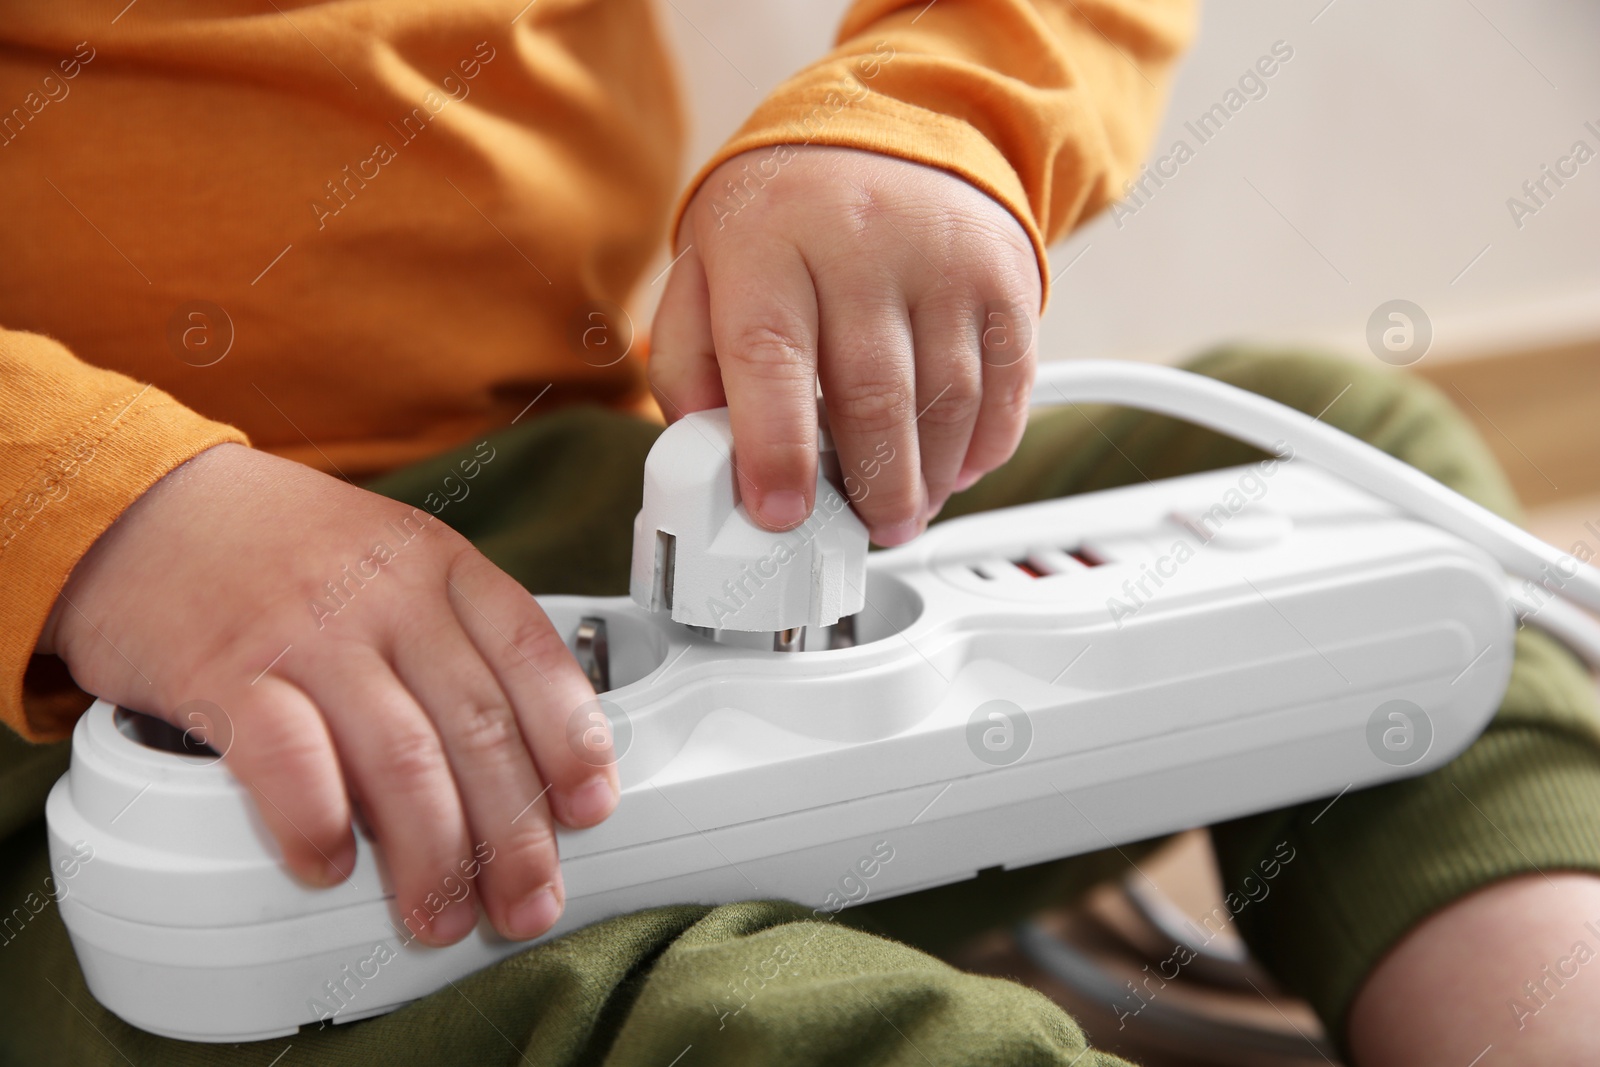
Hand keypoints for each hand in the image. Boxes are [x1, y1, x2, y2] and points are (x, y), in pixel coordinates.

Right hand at [37, 443, 615, 944]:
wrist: (142, 506)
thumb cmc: (280, 548)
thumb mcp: (393, 560)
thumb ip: (455, 637)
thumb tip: (524, 756)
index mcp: (440, 565)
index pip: (532, 656)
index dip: (572, 740)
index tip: (590, 809)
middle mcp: (385, 595)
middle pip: (477, 727)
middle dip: (515, 833)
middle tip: (527, 904)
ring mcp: (307, 631)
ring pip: (401, 759)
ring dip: (432, 856)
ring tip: (441, 916)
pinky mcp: (223, 669)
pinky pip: (289, 761)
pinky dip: (318, 826)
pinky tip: (332, 868)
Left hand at [650, 145, 1040, 544]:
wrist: (886, 130)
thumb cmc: (785, 219)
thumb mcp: (705, 270)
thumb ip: (687, 363)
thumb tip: (703, 454)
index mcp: (767, 241)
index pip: (770, 356)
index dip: (776, 449)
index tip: (780, 513)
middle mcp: (859, 242)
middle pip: (872, 395)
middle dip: (869, 488)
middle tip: (862, 530)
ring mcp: (941, 257)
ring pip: (946, 400)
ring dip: (928, 479)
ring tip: (904, 507)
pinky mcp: (1004, 276)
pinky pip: (1007, 384)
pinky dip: (985, 446)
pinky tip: (954, 468)